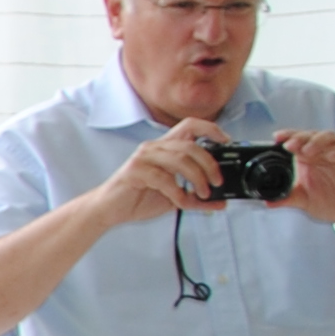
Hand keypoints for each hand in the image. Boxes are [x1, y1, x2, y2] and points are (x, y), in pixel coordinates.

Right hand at [107, 119, 231, 222]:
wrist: (108, 210)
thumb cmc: (137, 198)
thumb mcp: (174, 198)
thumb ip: (196, 197)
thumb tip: (220, 201)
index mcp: (164, 147)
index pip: (190, 125)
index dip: (211, 129)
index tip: (226, 141)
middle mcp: (154, 147)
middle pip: (191, 145)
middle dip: (209, 164)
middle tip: (216, 182)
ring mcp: (143, 158)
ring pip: (180, 159)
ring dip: (197, 178)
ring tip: (203, 194)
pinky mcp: (135, 171)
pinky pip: (164, 178)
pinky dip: (178, 192)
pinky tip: (180, 201)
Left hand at [276, 128, 334, 232]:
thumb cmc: (331, 201)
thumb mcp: (305, 201)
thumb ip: (288, 198)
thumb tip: (266, 202)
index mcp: (309, 158)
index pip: (297, 141)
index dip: (288, 137)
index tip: (276, 139)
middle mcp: (324, 151)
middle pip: (311, 136)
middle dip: (299, 138)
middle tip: (289, 145)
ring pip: (330, 137)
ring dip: (317, 142)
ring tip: (307, 150)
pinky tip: (332, 156)